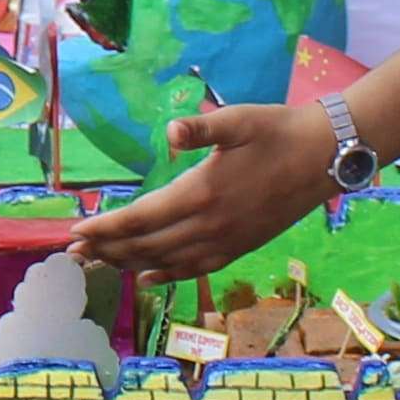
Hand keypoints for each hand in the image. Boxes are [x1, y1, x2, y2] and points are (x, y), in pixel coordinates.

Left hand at [64, 99, 335, 277]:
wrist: (327, 157)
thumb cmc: (279, 131)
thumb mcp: (239, 120)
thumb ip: (202, 127)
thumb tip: (172, 132)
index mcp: (201, 193)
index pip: (141, 218)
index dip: (106, 228)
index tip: (75, 234)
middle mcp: (209, 226)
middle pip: (146, 245)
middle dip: (106, 250)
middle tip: (71, 256)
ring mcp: (225, 241)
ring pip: (166, 262)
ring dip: (128, 264)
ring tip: (97, 266)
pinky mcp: (239, 247)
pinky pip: (194, 270)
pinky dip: (166, 275)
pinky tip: (146, 279)